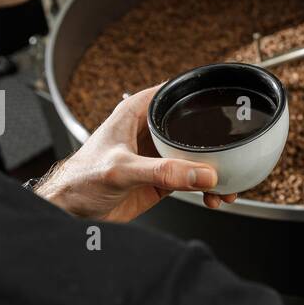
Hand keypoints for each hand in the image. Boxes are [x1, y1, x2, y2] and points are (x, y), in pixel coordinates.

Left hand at [34, 85, 237, 221]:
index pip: (174, 92)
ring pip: (196, 157)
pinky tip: (212, 198)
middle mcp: (149, 132)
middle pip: (192, 127)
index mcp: (137, 113)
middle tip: (233, 156)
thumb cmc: (80, 180)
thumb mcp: (121, 170)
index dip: (199, 94)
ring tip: (226, 187)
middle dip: (215, 143)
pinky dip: (206, 189)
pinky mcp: (162, 180)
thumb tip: (201, 174)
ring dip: (215, 171)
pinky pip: (191, 181)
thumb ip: (162, 172)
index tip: (224, 103)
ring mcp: (158, 157)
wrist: (70, 211)